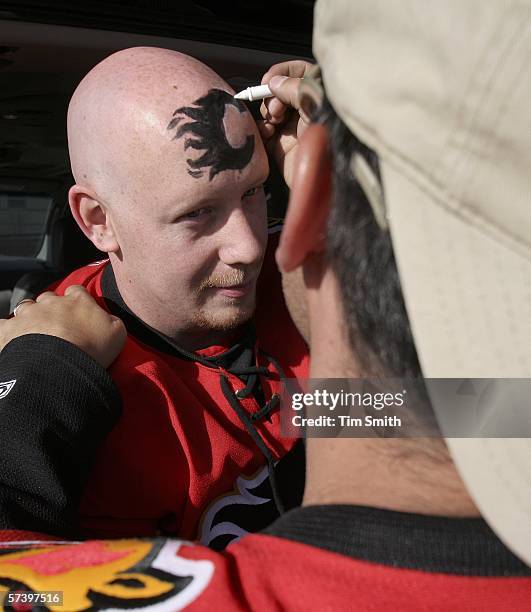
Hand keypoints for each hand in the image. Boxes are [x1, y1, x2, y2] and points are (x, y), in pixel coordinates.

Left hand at [0, 286, 125, 367]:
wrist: (60, 367)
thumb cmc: (91, 350)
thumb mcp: (118, 333)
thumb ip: (112, 320)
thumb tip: (108, 319)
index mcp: (78, 300)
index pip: (77, 291)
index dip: (77, 300)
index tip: (79, 312)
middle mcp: (51, 302)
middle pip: (49, 298)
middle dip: (52, 309)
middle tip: (58, 328)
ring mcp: (28, 314)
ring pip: (26, 308)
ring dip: (30, 318)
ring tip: (36, 336)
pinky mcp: (9, 330)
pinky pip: (5, 326)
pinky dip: (9, 332)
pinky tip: (15, 342)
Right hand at [259, 60, 314, 187]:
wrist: (326, 175)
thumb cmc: (329, 137)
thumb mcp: (315, 102)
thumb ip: (294, 87)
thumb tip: (274, 82)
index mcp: (320, 95)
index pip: (298, 71)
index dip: (281, 72)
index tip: (270, 80)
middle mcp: (306, 109)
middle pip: (280, 89)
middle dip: (272, 94)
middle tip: (276, 108)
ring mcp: (292, 127)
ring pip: (270, 108)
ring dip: (266, 110)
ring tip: (273, 120)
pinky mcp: (281, 146)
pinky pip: (264, 131)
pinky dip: (261, 128)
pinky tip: (267, 132)